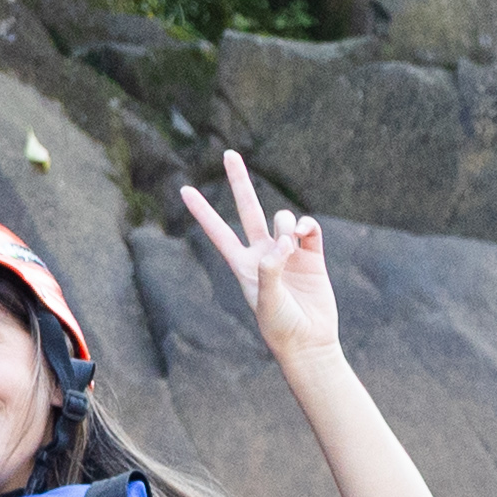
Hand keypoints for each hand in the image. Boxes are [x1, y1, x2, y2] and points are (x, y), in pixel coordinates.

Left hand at [180, 149, 337, 361]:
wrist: (309, 343)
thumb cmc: (280, 328)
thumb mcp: (266, 301)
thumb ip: (271, 269)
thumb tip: (284, 242)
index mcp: (241, 265)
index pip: (217, 232)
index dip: (202, 211)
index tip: (184, 189)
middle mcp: (262, 253)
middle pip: (247, 209)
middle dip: (239, 181)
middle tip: (229, 153)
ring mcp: (287, 252)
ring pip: (282, 219)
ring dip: (285, 225)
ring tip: (290, 247)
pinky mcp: (312, 256)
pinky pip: (308, 228)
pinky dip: (306, 226)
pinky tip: (303, 234)